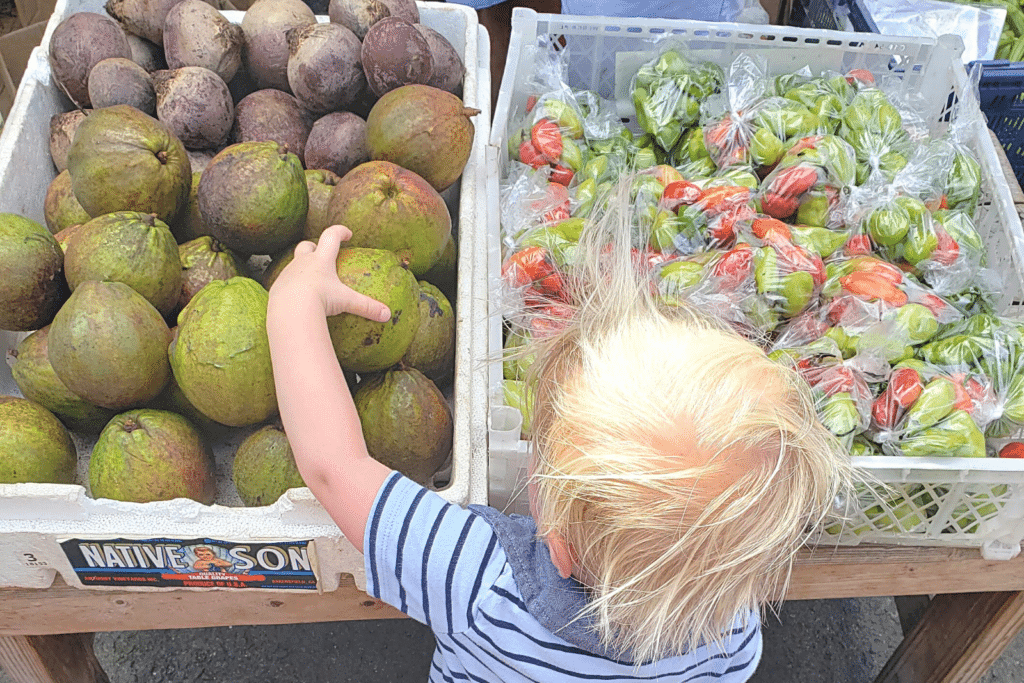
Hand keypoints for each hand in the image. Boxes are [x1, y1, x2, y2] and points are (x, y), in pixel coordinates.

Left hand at [269, 225, 390, 321]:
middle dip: (315, 246)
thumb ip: (367, 307)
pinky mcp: (277, 286)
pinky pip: (285, 283)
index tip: (348, 234)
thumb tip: (387, 315)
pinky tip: (298, 298)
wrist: (290, 310)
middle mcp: (303, 262)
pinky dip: (293, 286)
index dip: (340, 232)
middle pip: (307, 246)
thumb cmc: (320, 300)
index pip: (331, 236)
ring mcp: (288, 273)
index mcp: (321, 260)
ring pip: (294, 265)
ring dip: (303, 268)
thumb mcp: (346, 302)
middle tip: (323, 254)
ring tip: (311, 281)